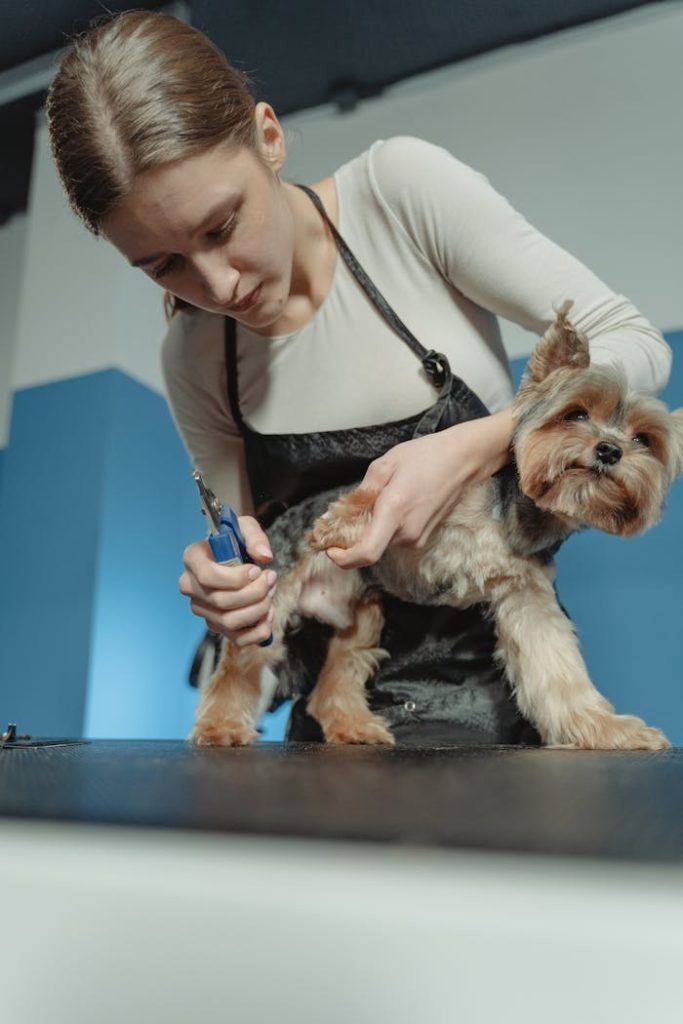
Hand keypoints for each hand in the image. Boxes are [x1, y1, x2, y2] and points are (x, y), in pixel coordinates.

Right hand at [179, 515, 276, 645]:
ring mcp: (202, 609)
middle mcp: (191, 586)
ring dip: (259, 609)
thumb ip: (255, 537)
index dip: (236, 578)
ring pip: (230, 621)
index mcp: (192, 558)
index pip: (207, 576)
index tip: (256, 570)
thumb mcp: (245, 527)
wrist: (234, 555)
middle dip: (255, 593)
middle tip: (271, 578)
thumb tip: (264, 556)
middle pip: (221, 601)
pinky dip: (259, 630)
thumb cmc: (236, 540)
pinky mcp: (215, 625)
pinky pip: (238, 638)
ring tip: (271, 592)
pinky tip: (268, 613)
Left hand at [327, 408, 513, 568]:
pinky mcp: (423, 538)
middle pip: (369, 547)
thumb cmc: (425, 457)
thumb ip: (359, 493)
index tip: (331, 549)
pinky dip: (383, 528)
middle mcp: (407, 532)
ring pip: (381, 542)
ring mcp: (417, 538)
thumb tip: (335, 515)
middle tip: (347, 512)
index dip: (343, 558)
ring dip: (369, 529)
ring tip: (375, 501)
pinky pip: (394, 538)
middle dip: (352, 536)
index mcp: (394, 511)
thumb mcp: (385, 465)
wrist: (463, 460)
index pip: (366, 553)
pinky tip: (390, 505)